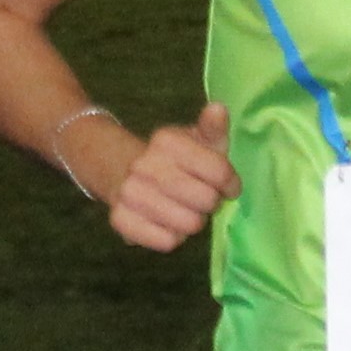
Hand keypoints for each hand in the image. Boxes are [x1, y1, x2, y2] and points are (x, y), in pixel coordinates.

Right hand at [103, 102, 240, 251]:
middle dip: (210, 203)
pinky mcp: (120, 220)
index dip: (230, 183)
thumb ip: (212, 128)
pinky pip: (166, 242)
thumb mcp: (196, 140)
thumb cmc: (174, 159)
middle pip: (206, 200)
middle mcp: (144, 165)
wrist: (121, 170)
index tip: (228, 186)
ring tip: (184, 210)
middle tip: (202, 198)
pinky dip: (173, 237)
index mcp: (166, 140)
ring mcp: (129, 193)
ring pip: (189, 224)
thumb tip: (218, 109)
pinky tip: (167, 223)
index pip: (219, 172)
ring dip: (193, 222)